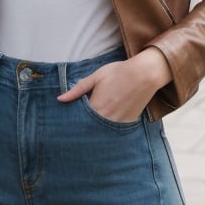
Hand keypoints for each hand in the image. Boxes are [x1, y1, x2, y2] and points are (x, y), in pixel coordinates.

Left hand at [57, 47, 171, 121]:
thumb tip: (60, 99)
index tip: (66, 122)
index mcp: (96, 107)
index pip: (78, 120)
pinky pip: (114, 131)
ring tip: (91, 126)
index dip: (72, 120)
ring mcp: (118, 123)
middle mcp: (106, 118)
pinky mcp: (128, 124)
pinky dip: (108, 128)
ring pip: (102, 131)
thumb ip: (77, 90)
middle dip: (83, 127)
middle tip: (76, 129)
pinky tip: (106, 123)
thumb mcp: (96, 77)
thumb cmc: (118, 73)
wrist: (144, 74)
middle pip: (89, 128)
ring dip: (95, 129)